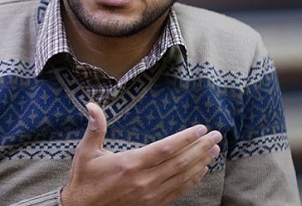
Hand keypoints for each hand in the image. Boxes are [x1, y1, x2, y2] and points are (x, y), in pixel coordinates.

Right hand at [61, 103, 221, 205]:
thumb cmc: (85, 180)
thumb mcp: (86, 152)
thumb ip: (95, 128)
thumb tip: (91, 104)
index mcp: (130, 164)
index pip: (166, 148)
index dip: (186, 138)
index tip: (201, 128)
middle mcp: (144, 180)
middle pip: (180, 162)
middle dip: (201, 147)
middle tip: (217, 136)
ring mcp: (150, 195)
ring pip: (182, 177)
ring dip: (201, 162)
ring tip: (215, 150)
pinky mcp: (152, 205)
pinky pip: (178, 191)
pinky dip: (192, 180)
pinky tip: (202, 170)